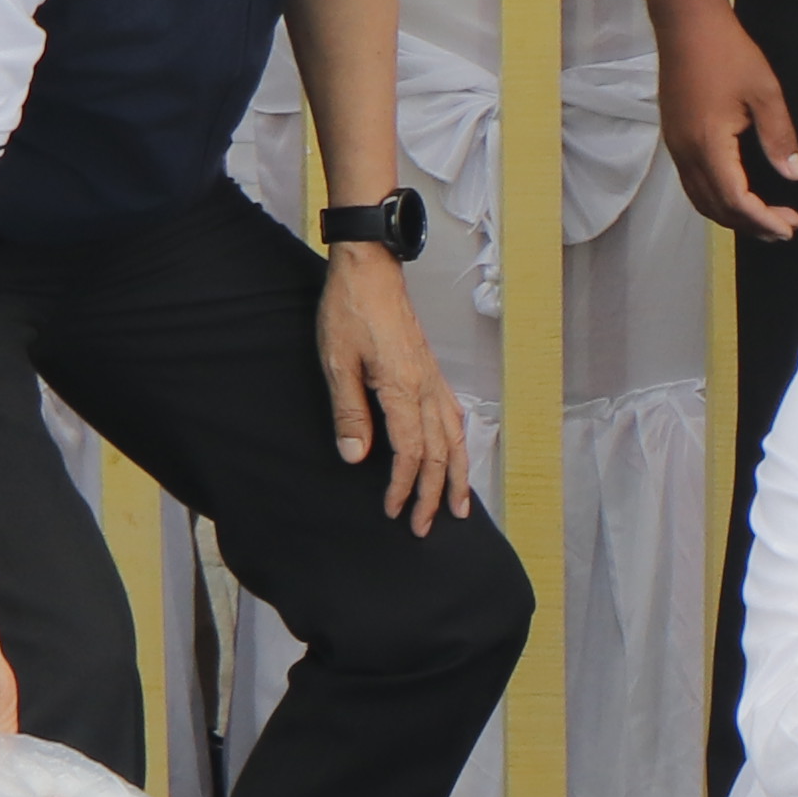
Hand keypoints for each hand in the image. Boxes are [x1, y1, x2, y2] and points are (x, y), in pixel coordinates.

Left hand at [318, 237, 474, 530]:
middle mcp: (427, 388)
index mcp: (403, 389)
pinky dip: (460, 444)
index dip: (402, 487)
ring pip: (456, 438)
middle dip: (434, 495)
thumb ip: (349, 411)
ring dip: (458, 476)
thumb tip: (356, 456)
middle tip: (424, 527)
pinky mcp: (432, 371)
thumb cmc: (350, 310)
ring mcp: (434, 379)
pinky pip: (455, 417)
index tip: (391, 510)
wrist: (370, 269)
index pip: (411, 452)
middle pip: (440, 453)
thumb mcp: (337, 362)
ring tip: (461, 506)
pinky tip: (458, 454)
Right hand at [641, 0, 797, 238]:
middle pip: (715, 207)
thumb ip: (779, 136)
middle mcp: (685, 152)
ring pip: (699, 198)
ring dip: (731, 215)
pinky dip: (715, 198)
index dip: (762, 219)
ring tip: (763, 220)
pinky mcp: (673, 135)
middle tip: (785, 227)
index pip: (735, 199)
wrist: (686, 22)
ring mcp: (675, 145)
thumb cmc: (728, 52)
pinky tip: (736, 194)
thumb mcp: (765, 92)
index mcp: (708, 144)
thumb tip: (796, 175)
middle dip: (750, 224)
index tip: (790, 226)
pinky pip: (691, 182)